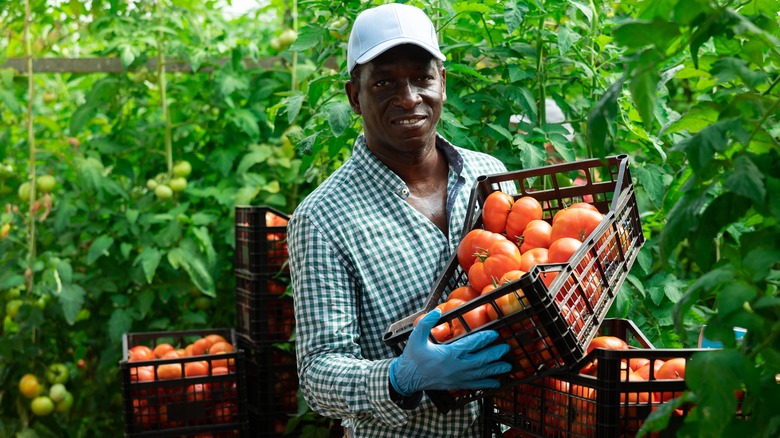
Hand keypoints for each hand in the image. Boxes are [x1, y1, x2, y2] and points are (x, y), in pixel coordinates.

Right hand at [389, 308, 511, 395]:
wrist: (407, 378)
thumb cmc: (412, 357)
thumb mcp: (415, 337)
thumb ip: (426, 323)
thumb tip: (437, 310)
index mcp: (447, 354)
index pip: (470, 345)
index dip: (484, 339)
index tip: (495, 334)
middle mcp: (455, 367)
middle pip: (480, 360)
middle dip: (495, 354)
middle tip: (507, 348)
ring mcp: (457, 378)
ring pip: (480, 374)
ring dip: (495, 370)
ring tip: (507, 366)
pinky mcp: (456, 385)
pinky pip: (475, 385)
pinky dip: (487, 384)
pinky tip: (496, 382)